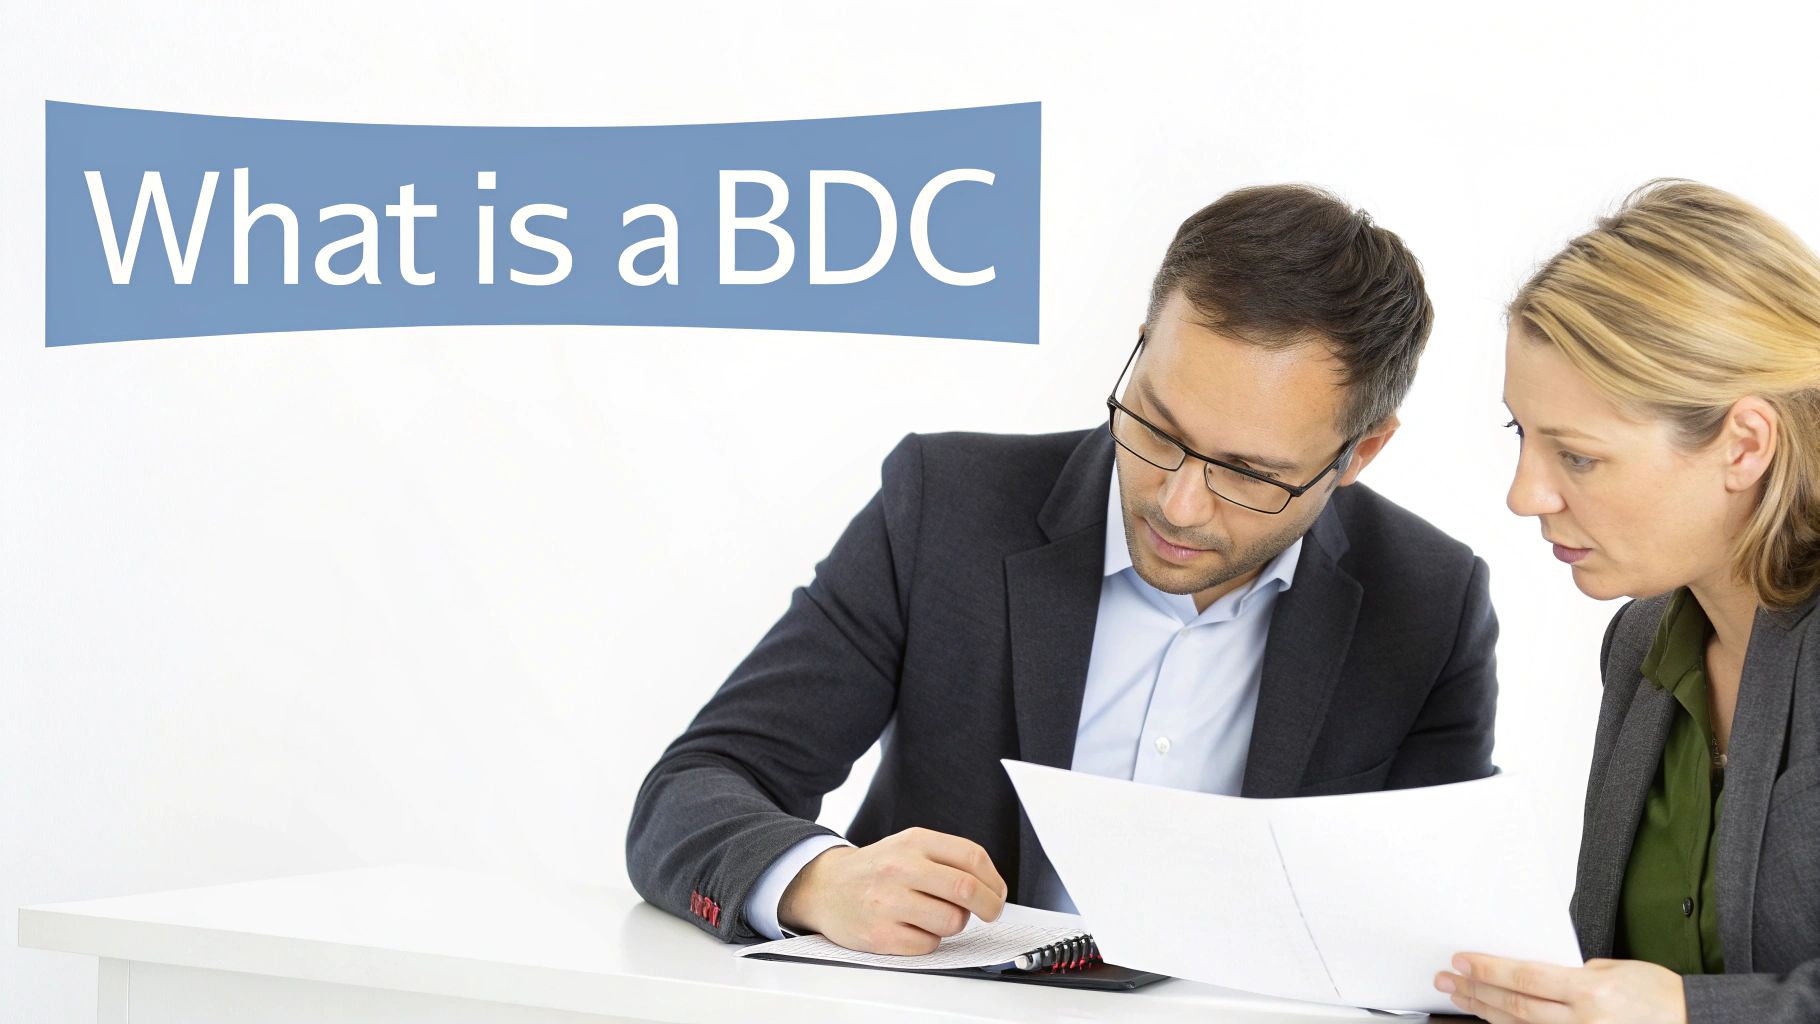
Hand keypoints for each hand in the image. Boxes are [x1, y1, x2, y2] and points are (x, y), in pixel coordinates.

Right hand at [776, 826, 1007, 954]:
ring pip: (952, 921)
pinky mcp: (880, 934)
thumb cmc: (876, 869)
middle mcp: (901, 868)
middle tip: (991, 913)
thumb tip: (991, 888)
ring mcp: (889, 902)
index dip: (994, 880)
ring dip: (954, 924)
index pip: (972, 857)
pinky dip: (929, 940)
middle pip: (966, 890)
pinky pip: (928, 944)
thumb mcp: (908, 847)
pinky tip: (913, 928)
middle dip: (990, 906)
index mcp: (914, 842)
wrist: (824, 887)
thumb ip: (947, 859)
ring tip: (937, 916)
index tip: (997, 893)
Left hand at [1434, 952, 1685, 1022]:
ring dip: (1486, 1011)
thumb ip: (1573, 974)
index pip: (1525, 976)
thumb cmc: (1660, 994)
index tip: (1462, 961)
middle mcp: (1583, 1020)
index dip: (1489, 969)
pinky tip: (1492, 1020)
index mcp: (1589, 990)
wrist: (1693, 1022)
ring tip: (1460, 997)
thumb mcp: (1615, 970)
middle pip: (1515, 1004)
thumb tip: (1534, 975)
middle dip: (1476, 990)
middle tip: (1447, 979)